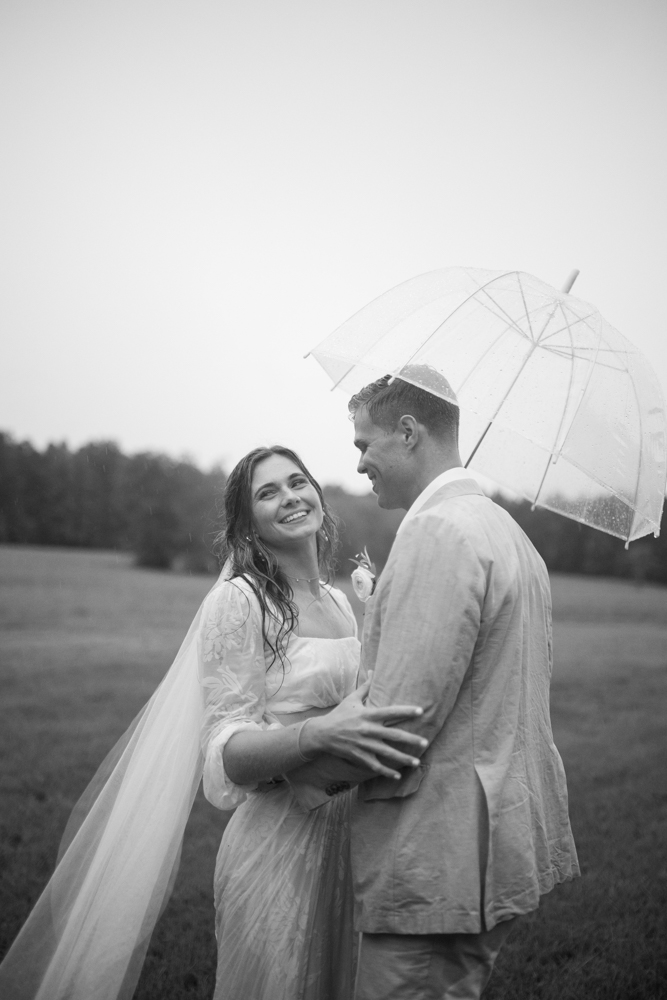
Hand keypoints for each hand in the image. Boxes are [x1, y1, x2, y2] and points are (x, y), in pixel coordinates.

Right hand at [299, 675, 426, 779]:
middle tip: (425, 742)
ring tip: (417, 762)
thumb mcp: (352, 699)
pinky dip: (386, 772)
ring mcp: (364, 745)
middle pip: (393, 735)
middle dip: (410, 739)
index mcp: (368, 715)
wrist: (322, 734)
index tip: (420, 711)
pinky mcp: (359, 756)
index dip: (406, 711)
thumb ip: (366, 687)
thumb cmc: (339, 714)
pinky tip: (398, 775)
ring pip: (387, 753)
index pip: (390, 711)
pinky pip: (375, 766)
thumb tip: (373, 671)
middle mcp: (368, 730)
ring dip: (403, 758)